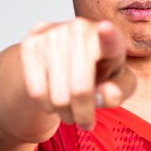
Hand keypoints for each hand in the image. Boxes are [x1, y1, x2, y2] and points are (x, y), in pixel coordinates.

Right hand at [17, 17, 135, 133]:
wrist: (65, 60)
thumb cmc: (100, 72)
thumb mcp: (119, 83)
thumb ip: (120, 90)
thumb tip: (104, 94)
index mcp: (109, 37)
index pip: (109, 38)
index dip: (108, 36)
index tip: (106, 30)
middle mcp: (80, 28)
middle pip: (80, 90)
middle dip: (83, 114)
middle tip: (86, 121)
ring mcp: (52, 34)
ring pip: (57, 97)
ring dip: (66, 114)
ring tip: (71, 111)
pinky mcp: (30, 45)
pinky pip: (37, 93)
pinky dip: (47, 106)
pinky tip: (55, 100)